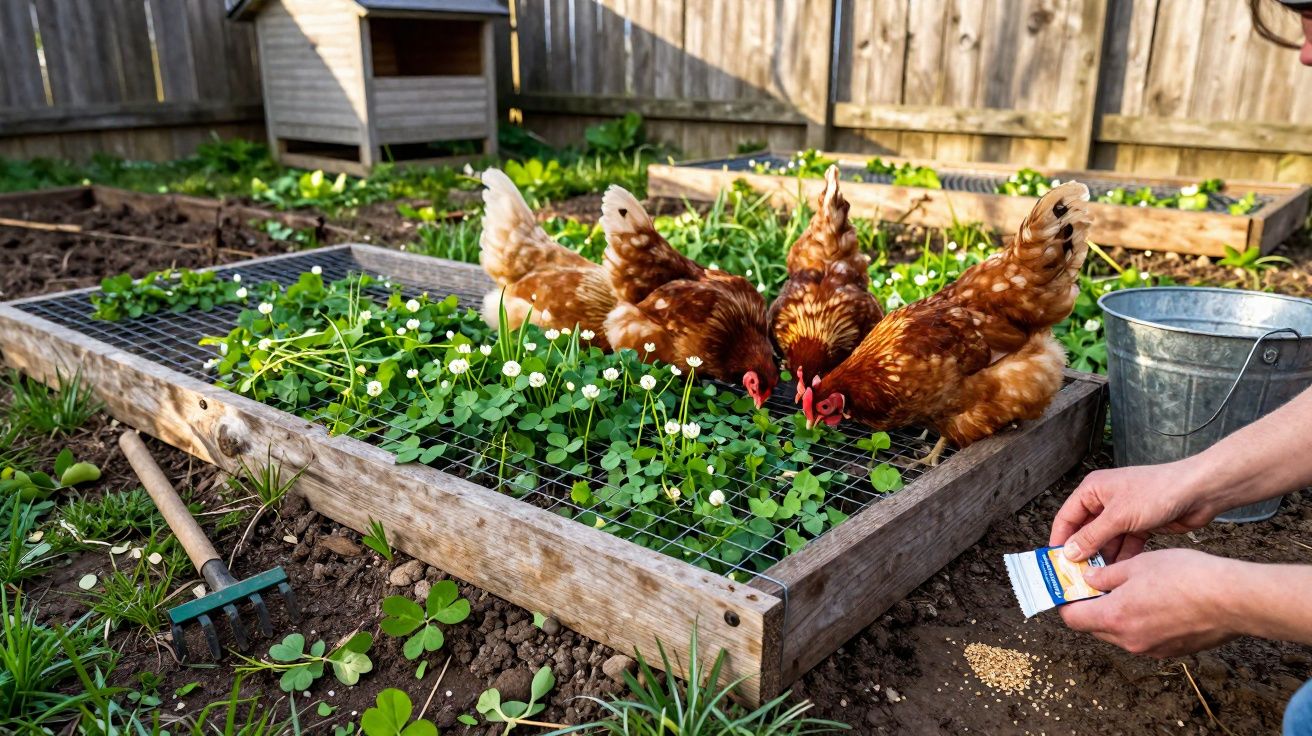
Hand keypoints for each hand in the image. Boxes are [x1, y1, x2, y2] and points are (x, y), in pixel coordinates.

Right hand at [1049, 462, 1215, 562]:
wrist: (1199, 492)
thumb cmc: (1157, 492)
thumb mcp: (1119, 516)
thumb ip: (1092, 536)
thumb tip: (1069, 553)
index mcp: (1093, 490)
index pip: (1067, 517)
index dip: (1060, 539)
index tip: (1056, 562)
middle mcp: (1106, 501)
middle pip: (1086, 531)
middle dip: (1083, 552)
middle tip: (1076, 576)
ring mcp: (1124, 514)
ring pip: (1106, 540)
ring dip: (1103, 558)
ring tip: (1097, 580)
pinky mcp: (1141, 525)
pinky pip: (1125, 545)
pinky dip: (1122, 557)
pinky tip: (1119, 573)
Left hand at [1060, 549, 1241, 656]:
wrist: (1233, 599)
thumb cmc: (1186, 578)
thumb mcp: (1137, 565)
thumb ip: (1106, 575)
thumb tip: (1088, 579)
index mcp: (1115, 618)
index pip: (1073, 618)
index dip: (1066, 602)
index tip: (1067, 589)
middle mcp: (1130, 640)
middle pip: (1095, 627)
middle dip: (1092, 606)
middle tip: (1096, 584)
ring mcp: (1152, 649)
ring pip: (1121, 632)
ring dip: (1118, 613)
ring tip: (1130, 587)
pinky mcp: (1172, 650)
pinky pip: (1145, 637)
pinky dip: (1141, 621)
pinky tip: (1155, 600)